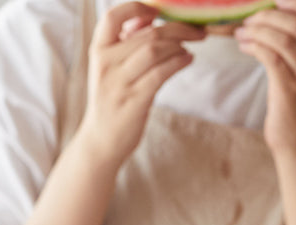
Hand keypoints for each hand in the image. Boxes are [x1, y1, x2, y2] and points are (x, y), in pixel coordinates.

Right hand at [78, 2, 204, 171]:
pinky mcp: (135, 101)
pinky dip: (178, 62)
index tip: (159, 11)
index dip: (138, 8)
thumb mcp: (111, 69)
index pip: (114, 16)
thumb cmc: (112, 101)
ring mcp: (120, 82)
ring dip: (179, 45)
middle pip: (147, 33)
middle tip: (197, 30)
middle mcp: (106, 63)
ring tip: (191, 47)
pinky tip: (188, 59)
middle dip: (177, 28)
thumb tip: (150, 18)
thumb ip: (126, 45)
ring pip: (155, 50)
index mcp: (98, 50)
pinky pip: (160, 74)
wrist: (102, 140)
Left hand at [236, 0, 295, 155]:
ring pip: (284, 39)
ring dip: (258, 30)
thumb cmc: (294, 104)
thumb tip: (273, 14)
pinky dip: (255, 46)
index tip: (275, 0)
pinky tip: (244, 46)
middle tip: (249, 18)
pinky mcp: (290, 92)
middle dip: (269, 15)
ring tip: (242, 32)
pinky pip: (272, 58)